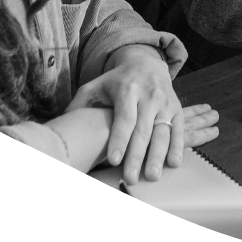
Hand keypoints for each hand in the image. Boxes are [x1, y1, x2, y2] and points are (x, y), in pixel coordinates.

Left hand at [66, 45, 182, 184]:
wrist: (146, 63)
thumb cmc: (116, 82)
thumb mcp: (96, 86)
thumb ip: (80, 106)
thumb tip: (62, 128)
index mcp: (127, 89)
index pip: (124, 117)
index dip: (119, 139)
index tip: (113, 161)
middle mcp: (149, 94)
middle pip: (143, 129)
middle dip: (137, 155)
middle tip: (131, 178)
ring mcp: (165, 102)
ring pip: (163, 131)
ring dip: (158, 155)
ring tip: (152, 176)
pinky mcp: (177, 108)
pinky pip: (179, 129)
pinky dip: (178, 146)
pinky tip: (174, 163)